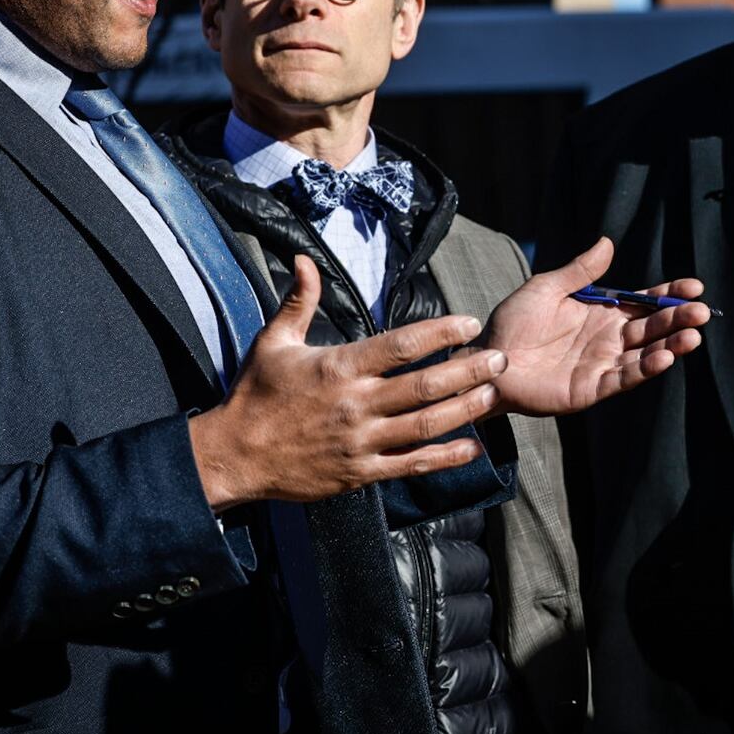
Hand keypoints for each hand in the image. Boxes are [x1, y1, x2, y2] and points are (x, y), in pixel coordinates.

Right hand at [189, 256, 507, 510]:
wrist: (233, 456)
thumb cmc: (255, 395)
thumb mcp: (273, 342)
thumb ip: (299, 300)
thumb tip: (306, 260)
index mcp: (339, 368)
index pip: (402, 345)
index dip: (442, 332)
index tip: (471, 323)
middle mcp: (356, 405)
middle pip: (425, 385)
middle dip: (469, 370)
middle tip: (501, 358)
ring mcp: (361, 441)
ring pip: (426, 425)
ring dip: (465, 409)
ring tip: (494, 393)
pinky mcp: (361, 473)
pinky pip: (411, 465)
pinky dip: (445, 458)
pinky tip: (472, 448)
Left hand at [479, 237, 709, 415]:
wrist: (487, 359)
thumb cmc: (513, 322)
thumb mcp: (547, 288)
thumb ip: (579, 271)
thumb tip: (607, 243)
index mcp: (602, 313)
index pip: (644, 303)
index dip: (669, 296)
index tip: (693, 287)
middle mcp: (608, 339)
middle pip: (652, 328)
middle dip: (677, 321)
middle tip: (700, 312)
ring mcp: (602, 364)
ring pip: (645, 355)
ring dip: (670, 346)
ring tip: (691, 337)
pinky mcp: (591, 388)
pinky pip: (623, 378)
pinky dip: (644, 370)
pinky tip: (663, 358)